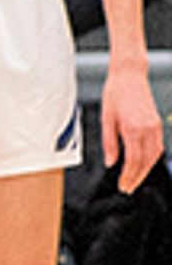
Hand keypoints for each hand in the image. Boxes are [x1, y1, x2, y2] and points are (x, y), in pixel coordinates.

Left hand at [104, 77, 162, 193]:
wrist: (129, 76)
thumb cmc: (115, 93)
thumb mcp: (106, 118)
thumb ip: (109, 143)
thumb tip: (110, 163)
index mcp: (133, 129)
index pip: (133, 161)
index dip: (128, 176)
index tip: (123, 186)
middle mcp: (148, 130)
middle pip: (146, 162)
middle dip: (137, 177)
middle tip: (128, 188)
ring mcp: (156, 127)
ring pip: (155, 156)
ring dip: (145, 170)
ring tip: (134, 179)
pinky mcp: (158, 124)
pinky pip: (158, 147)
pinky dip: (151, 158)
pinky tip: (143, 163)